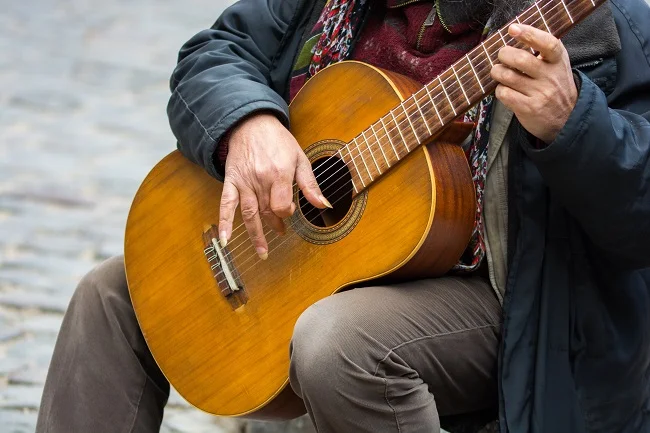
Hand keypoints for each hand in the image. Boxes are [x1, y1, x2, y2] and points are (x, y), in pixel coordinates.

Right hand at [219, 113, 329, 258]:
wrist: (251, 124)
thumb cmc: (278, 141)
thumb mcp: (300, 158)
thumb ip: (310, 185)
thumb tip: (324, 205)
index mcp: (279, 174)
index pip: (282, 206)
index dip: (287, 212)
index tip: (289, 208)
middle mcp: (260, 180)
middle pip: (268, 212)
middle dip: (276, 223)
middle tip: (281, 230)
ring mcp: (244, 182)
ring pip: (250, 214)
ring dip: (256, 235)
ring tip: (263, 252)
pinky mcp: (231, 182)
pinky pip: (226, 205)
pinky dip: (225, 224)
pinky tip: (225, 241)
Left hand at [490, 24, 577, 142]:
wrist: (567, 118)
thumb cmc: (556, 86)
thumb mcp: (558, 65)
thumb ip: (544, 50)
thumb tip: (516, 34)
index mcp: (558, 61)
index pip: (547, 44)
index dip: (529, 34)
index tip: (513, 29)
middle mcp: (550, 77)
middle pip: (520, 59)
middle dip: (503, 55)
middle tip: (501, 56)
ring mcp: (540, 93)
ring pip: (508, 76)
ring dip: (497, 72)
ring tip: (499, 72)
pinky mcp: (529, 108)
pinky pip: (504, 93)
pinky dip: (499, 89)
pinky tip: (505, 89)